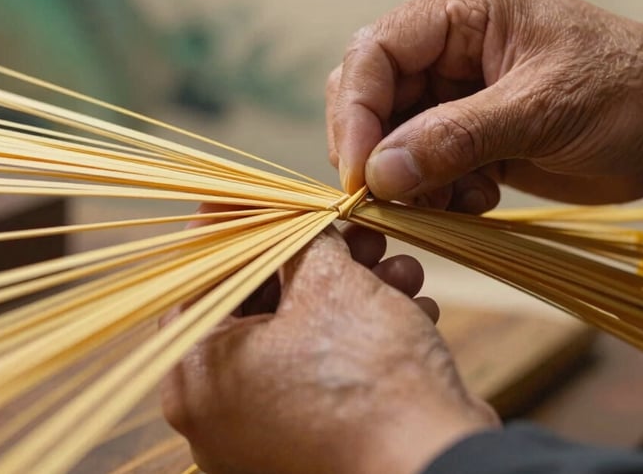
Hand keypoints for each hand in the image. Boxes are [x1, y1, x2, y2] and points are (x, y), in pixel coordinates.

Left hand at [161, 228, 497, 473]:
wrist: (441, 466)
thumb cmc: (370, 378)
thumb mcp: (329, 284)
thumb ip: (297, 241)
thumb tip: (289, 216)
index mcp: (201, 375)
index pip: (205, 278)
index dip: (238, 227)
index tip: (259, 195)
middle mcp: (222, 412)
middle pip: (260, 305)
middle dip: (315, 257)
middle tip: (350, 228)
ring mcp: (267, 432)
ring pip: (301, 333)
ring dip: (351, 289)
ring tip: (396, 262)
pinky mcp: (313, 438)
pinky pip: (323, 368)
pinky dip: (359, 332)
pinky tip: (407, 301)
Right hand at [326, 0, 642, 210]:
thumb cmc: (629, 93)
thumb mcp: (542, 109)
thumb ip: (456, 138)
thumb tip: (380, 175)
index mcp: (461, 9)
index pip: (375, 51)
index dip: (356, 111)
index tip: (363, 173)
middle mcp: (447, 44)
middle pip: (372, 94)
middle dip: (379, 150)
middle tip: (394, 199)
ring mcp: (455, 90)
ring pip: (392, 136)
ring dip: (410, 179)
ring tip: (456, 201)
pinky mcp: (467, 131)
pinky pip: (422, 164)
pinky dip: (436, 192)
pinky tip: (479, 201)